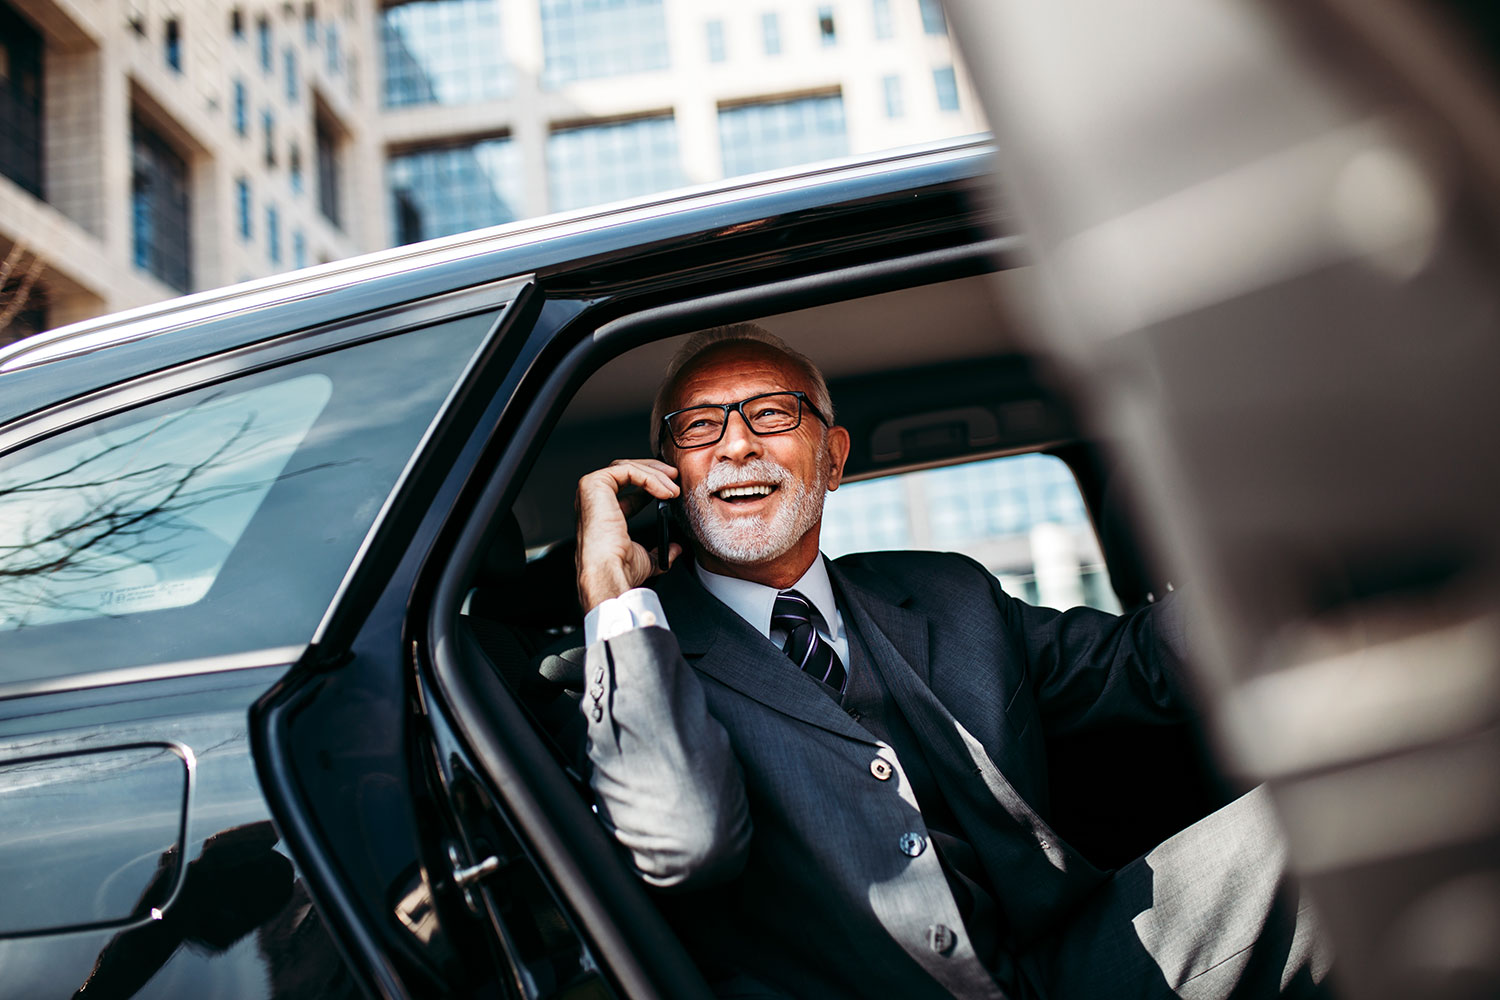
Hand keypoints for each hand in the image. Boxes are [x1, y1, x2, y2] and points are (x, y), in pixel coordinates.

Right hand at [575, 458, 682, 611]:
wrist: (609, 571)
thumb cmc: (619, 568)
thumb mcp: (646, 559)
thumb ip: (659, 552)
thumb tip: (675, 549)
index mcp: (602, 513)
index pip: (626, 488)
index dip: (651, 484)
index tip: (671, 490)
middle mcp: (593, 500)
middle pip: (626, 471)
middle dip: (654, 472)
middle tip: (675, 477)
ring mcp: (591, 490)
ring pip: (628, 467)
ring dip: (656, 475)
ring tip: (674, 489)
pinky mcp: (594, 484)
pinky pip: (627, 470)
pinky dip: (650, 477)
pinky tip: (664, 492)